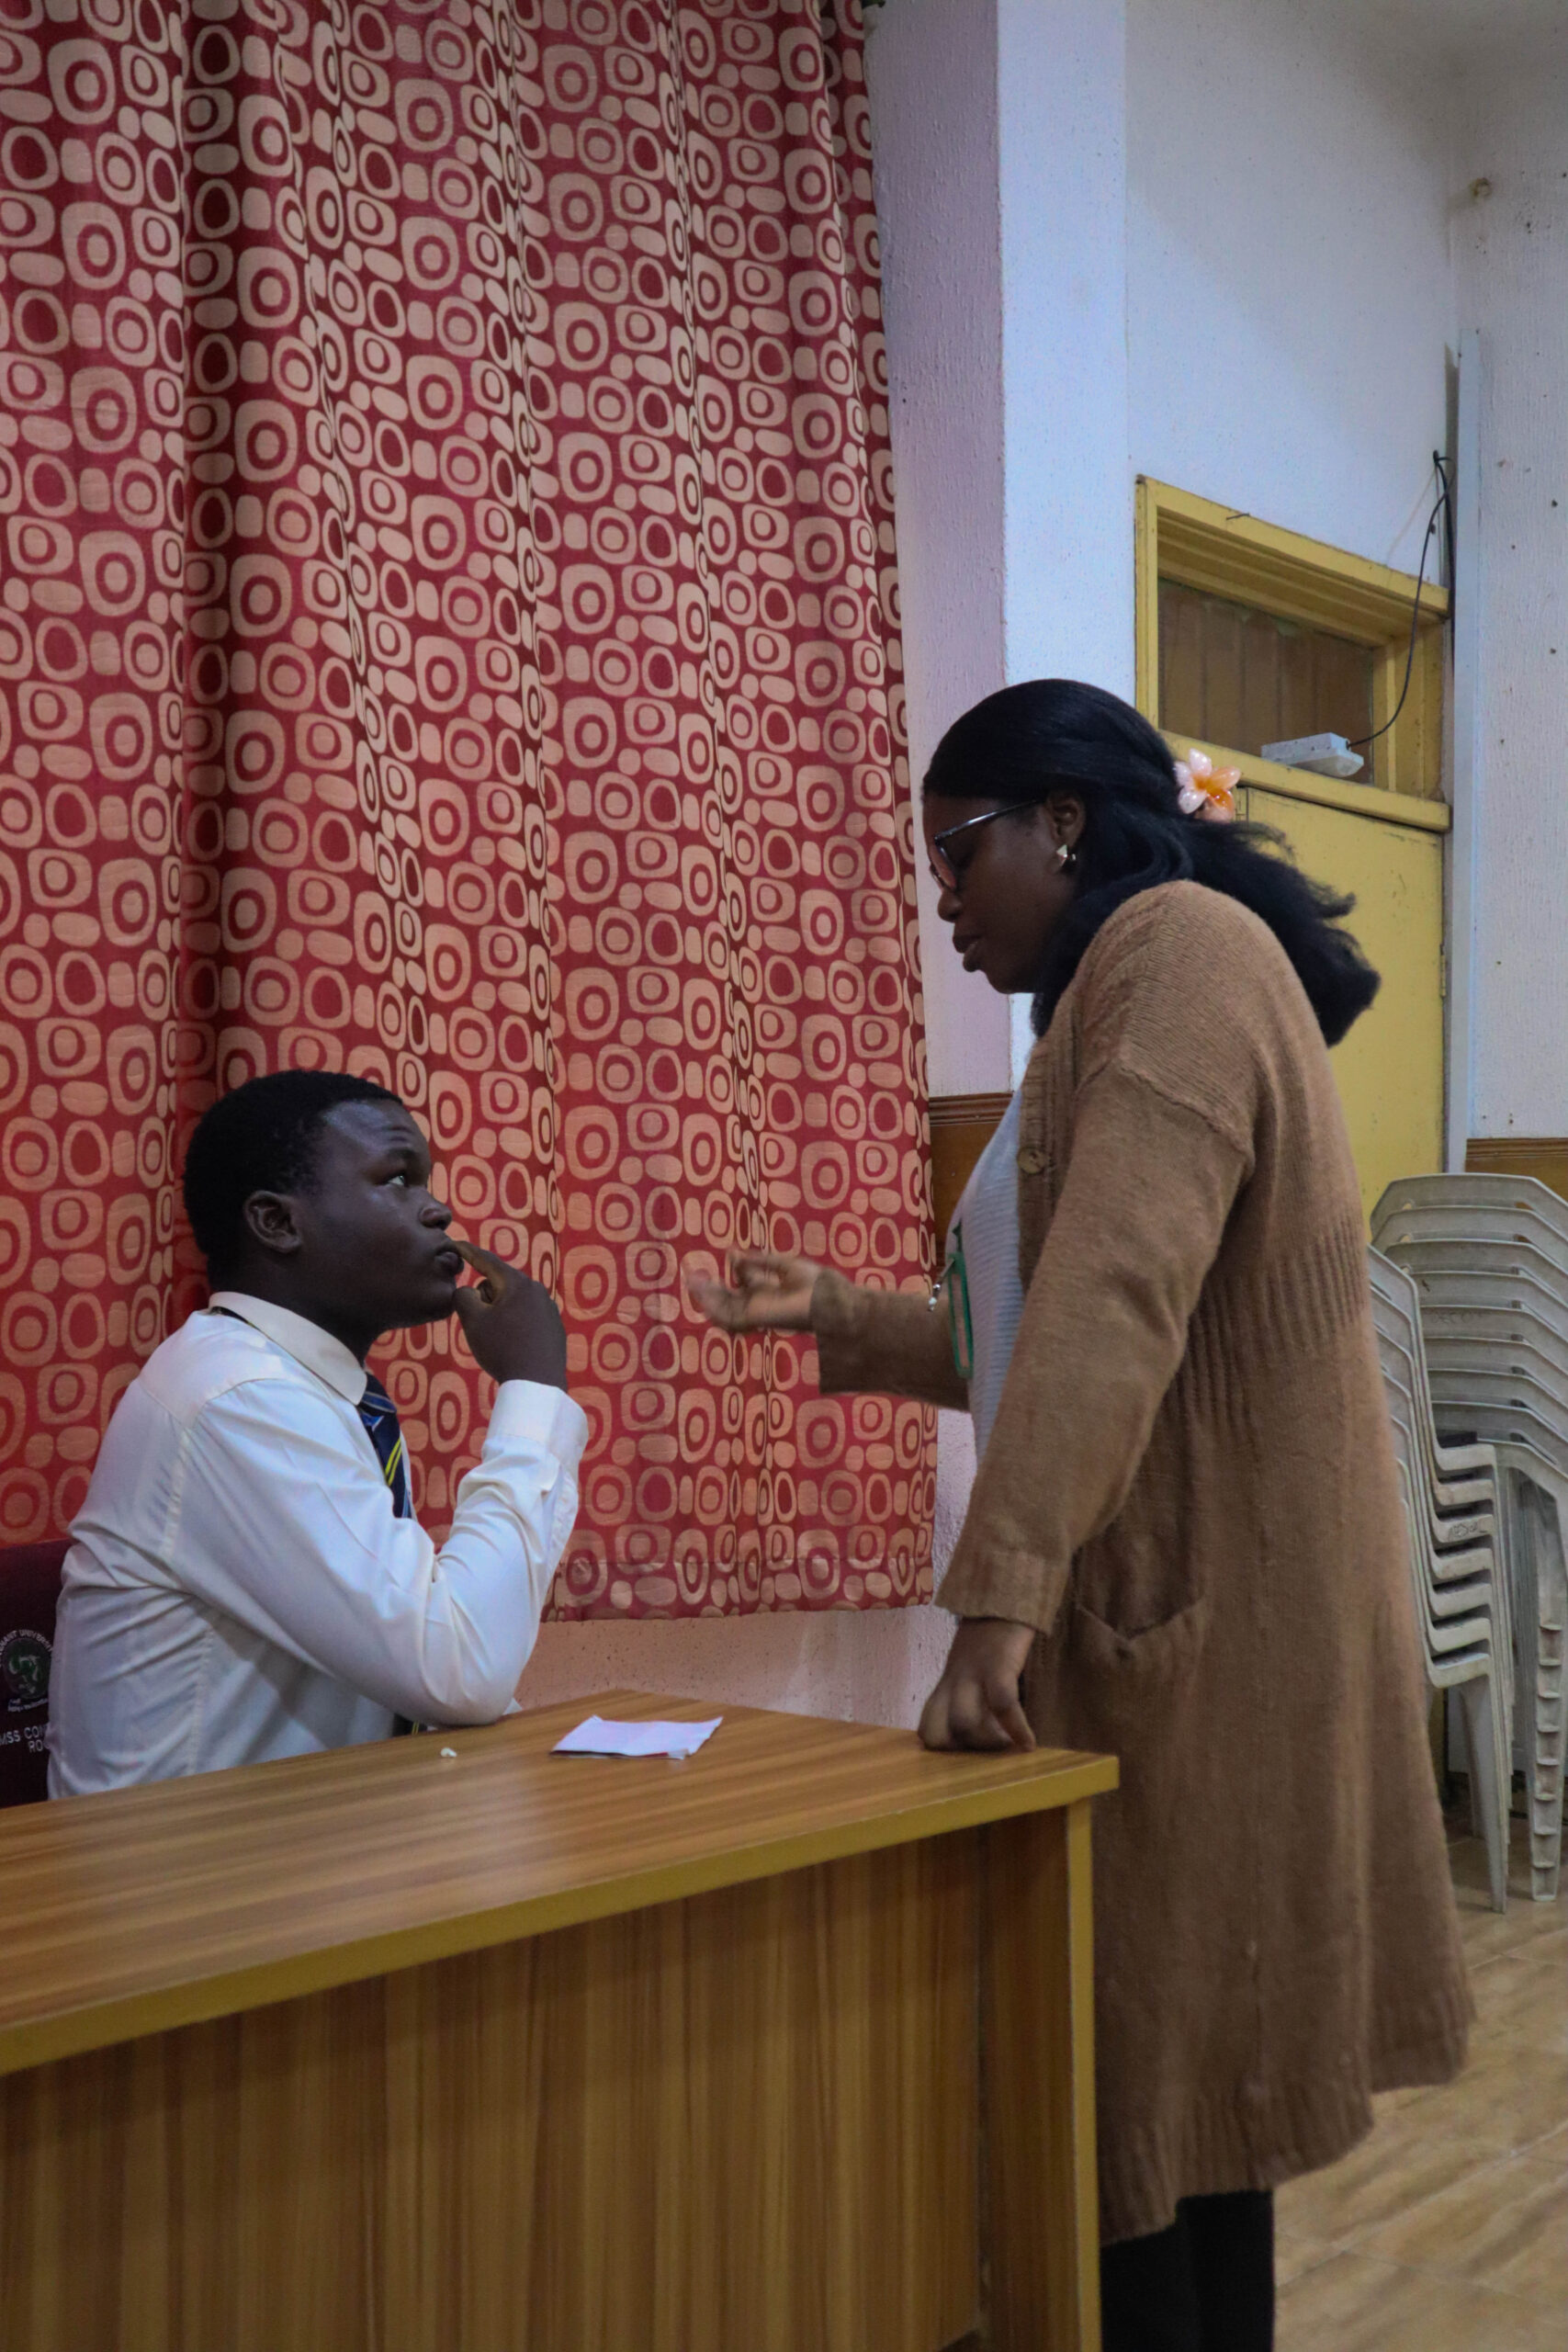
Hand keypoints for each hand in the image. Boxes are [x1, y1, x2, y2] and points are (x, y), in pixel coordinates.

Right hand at [451, 1239, 566, 1389]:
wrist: (537, 1383)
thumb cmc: (502, 1348)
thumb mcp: (473, 1322)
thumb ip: (463, 1297)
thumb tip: (468, 1291)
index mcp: (516, 1283)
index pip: (487, 1260)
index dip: (468, 1252)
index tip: (455, 1244)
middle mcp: (536, 1289)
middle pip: (499, 1283)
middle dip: (485, 1297)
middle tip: (481, 1325)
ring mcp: (548, 1307)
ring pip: (513, 1301)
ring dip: (500, 1312)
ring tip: (497, 1340)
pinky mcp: (554, 1326)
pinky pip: (527, 1316)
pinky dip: (515, 1324)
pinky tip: (514, 1345)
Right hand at [684, 1250, 825, 1334]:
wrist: (825, 1298)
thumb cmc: (812, 1281)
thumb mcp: (782, 1264)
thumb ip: (759, 1260)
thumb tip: (735, 1253)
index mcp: (769, 1292)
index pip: (745, 1283)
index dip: (737, 1269)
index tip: (731, 1252)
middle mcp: (760, 1304)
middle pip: (729, 1299)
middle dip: (713, 1288)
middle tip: (697, 1274)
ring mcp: (755, 1314)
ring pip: (723, 1310)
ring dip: (707, 1298)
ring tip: (693, 1282)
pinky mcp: (753, 1319)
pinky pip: (727, 1316)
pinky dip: (713, 1305)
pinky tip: (701, 1292)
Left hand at [919, 1618, 1036, 1752]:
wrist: (1005, 1594)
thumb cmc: (993, 1635)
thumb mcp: (972, 1666)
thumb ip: (972, 1694)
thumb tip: (990, 1731)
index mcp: (946, 1684)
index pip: (926, 1729)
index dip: (946, 1750)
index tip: (973, 1754)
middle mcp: (952, 1681)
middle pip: (937, 1733)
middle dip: (964, 1752)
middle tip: (991, 1752)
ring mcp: (972, 1672)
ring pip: (964, 1723)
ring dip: (989, 1744)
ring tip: (1010, 1746)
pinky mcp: (996, 1664)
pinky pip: (1002, 1704)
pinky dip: (1017, 1729)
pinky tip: (1029, 1743)